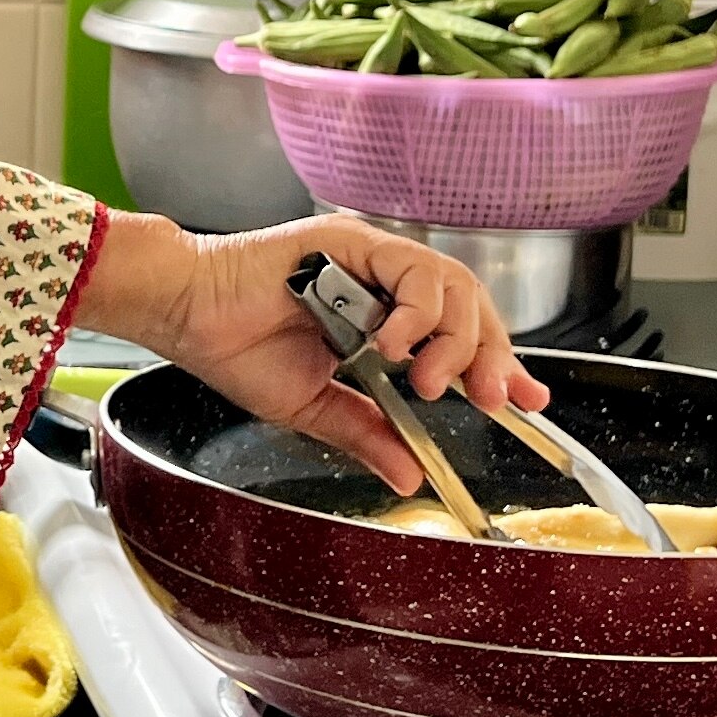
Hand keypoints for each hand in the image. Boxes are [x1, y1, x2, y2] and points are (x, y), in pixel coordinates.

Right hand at [72, 211, 542, 495]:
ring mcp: (372, 259)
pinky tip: (394, 345)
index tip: (530, 401)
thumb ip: (367, 434)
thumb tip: (409, 476)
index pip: (462, 336)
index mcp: (383, 320)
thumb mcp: (315, 407)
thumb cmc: (235, 347)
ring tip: (426, 381)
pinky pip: (411, 271)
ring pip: (452, 286)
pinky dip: (415, 311)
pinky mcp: (353, 240)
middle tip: (492, 400)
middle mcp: (385, 285)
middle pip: (470, 308)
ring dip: (452, 339)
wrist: (187, 315)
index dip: (502, 364)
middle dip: (492, 357)